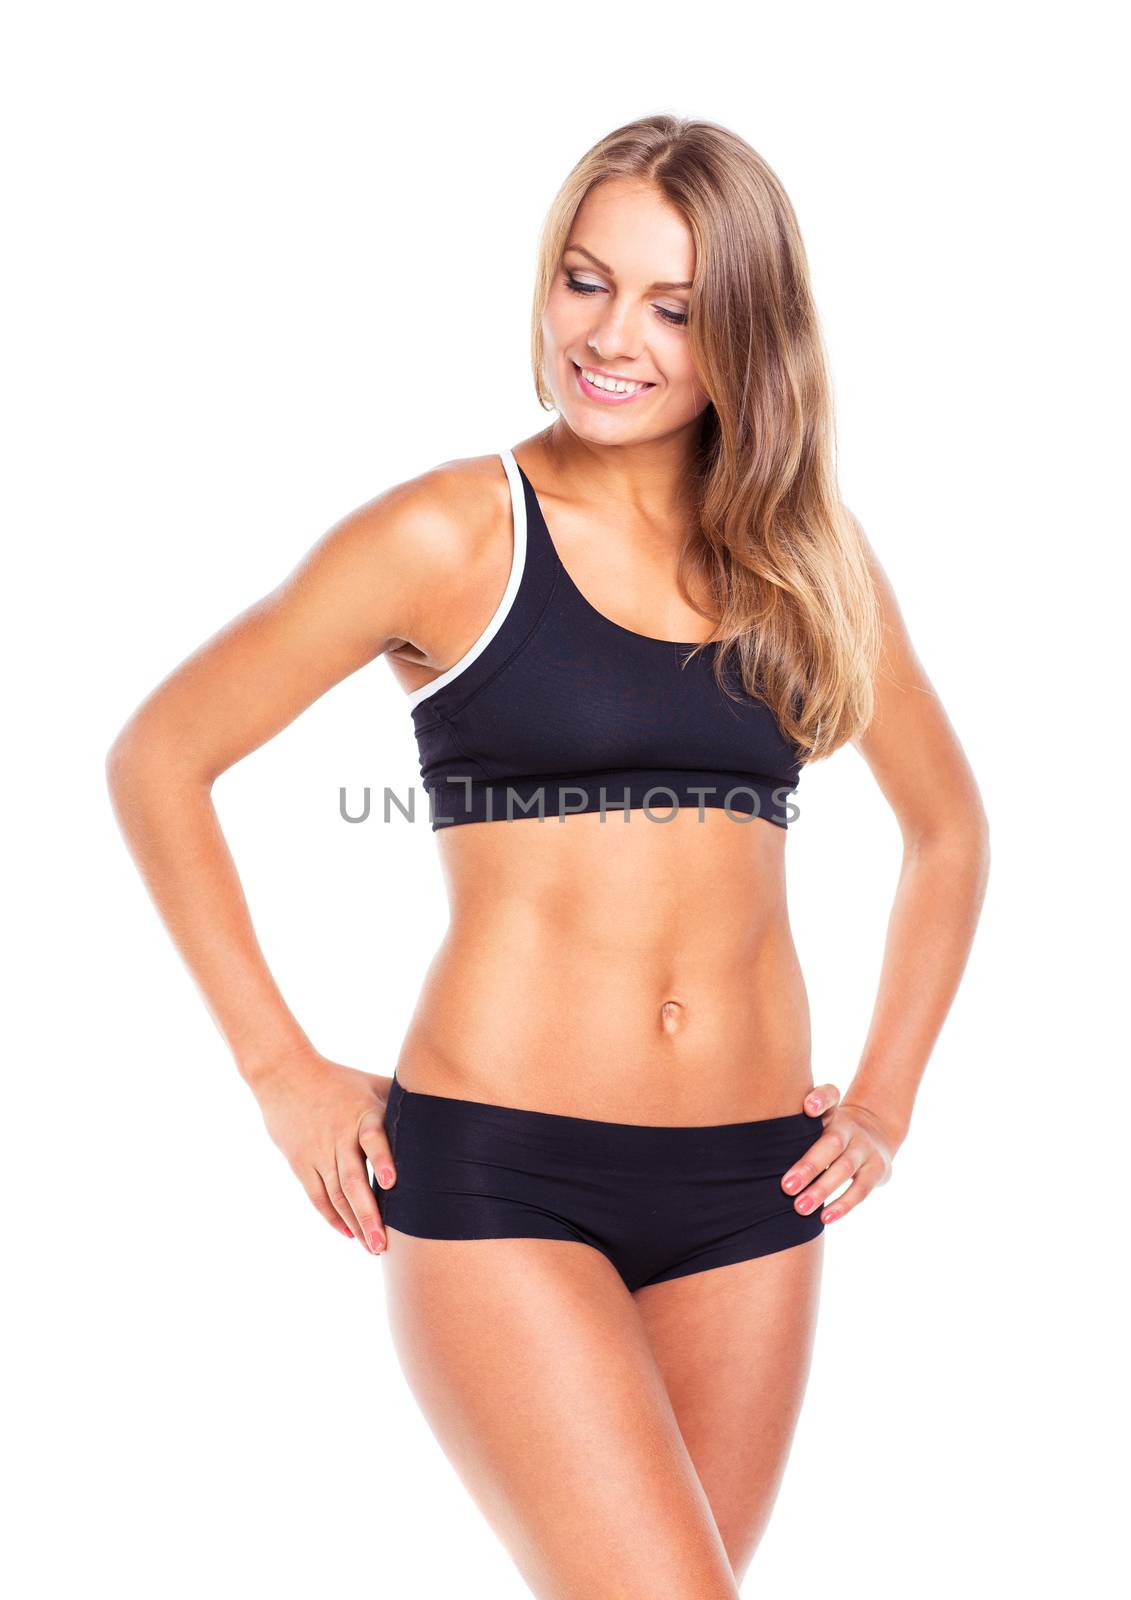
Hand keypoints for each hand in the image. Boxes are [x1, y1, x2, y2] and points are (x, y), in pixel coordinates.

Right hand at [248, 1046, 397, 1254]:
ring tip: (371, 1247)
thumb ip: (402, 1102)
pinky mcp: (301, 1162)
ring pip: (335, 1194)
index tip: (392, 1182)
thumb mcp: (373, 1084)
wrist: (286, 1075)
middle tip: (383, 1243)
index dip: (382, 1159)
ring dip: (354, 1222)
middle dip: (368, 1213)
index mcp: (362, 1114)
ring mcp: (318, 1151)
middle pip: (353, 1179)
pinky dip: (331, 1217)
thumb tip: (447, 1112)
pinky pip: (317, 1195)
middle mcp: (339, 1135)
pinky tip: (348, 1234)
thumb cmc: (340, 1080)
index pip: (373, 1139)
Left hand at [781, 1081, 897, 1224]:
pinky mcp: (877, 1169)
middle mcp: (850, 1127)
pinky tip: (825, 1217)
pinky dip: (843, 1205)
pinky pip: (861, 1189)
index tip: (808, 1108)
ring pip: (845, 1168)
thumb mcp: (817, 1123)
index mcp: (832, 1112)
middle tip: (786, 1187)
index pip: (830, 1095)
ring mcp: (865, 1148)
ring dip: (822, 1189)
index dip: (821, 1099)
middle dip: (809, 1165)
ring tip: (800, 1208)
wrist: (874, 1136)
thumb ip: (792, 1128)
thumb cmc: (827, 1133)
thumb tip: (753, 1153)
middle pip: (832, 1142)